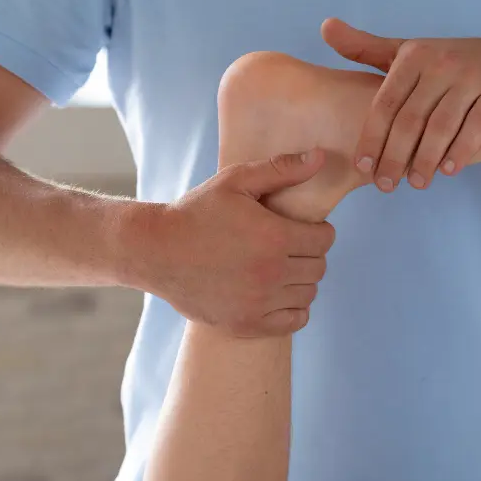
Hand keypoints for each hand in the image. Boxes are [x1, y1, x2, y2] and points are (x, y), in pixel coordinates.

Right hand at [148, 150, 336, 336]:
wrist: (155, 251)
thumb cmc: (196, 212)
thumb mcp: (235, 181)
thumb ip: (281, 169)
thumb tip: (320, 157)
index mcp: (274, 237)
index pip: (325, 239)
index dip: (319, 230)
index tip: (305, 228)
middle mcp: (271, 273)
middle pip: (318, 267)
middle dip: (310, 254)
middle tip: (291, 246)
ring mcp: (258, 302)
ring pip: (308, 294)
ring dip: (302, 280)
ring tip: (282, 267)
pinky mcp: (246, 324)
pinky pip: (294, 321)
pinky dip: (294, 308)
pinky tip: (278, 293)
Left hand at [321, 19, 480, 190]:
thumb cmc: (452, 66)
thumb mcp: (409, 54)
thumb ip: (366, 48)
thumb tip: (324, 26)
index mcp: (414, 55)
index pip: (385, 103)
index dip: (372, 137)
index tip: (362, 167)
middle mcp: (442, 61)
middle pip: (411, 118)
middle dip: (395, 156)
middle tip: (384, 185)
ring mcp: (474, 74)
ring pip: (442, 125)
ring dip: (426, 159)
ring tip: (416, 183)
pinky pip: (477, 126)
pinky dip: (461, 150)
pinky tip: (448, 171)